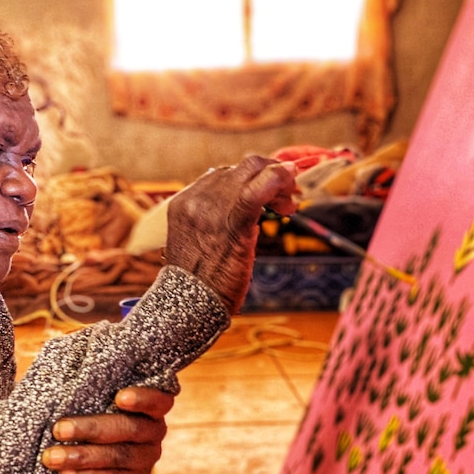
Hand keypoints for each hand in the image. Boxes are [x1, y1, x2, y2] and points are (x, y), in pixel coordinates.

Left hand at [41, 386, 173, 473]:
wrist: (100, 451)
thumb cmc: (97, 410)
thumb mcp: (99, 394)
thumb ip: (94, 380)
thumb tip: (68, 349)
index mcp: (152, 406)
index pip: (159, 400)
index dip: (143, 399)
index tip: (119, 397)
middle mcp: (155, 432)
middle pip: (129, 429)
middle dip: (91, 429)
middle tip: (59, 429)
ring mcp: (146, 459)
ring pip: (117, 458)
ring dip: (81, 457)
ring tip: (52, 457)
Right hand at [164, 156, 298, 313]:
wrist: (188, 305)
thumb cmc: (198, 282)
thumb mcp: (197, 242)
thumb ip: (213, 220)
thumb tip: (245, 207)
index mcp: (183, 202)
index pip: (222, 175)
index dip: (249, 179)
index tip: (266, 194)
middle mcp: (195, 198)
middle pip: (239, 168)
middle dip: (268, 174)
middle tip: (285, 195)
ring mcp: (212, 208)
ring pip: (252, 171)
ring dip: (278, 180)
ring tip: (287, 203)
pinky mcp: (233, 222)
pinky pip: (258, 190)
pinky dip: (278, 179)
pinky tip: (289, 183)